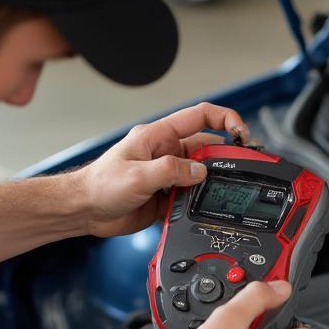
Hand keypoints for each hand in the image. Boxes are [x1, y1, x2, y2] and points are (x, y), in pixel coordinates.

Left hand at [71, 102, 251, 237]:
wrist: (86, 210)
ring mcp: (168, 175)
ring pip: (202, 176)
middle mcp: (167, 153)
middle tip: (242, 170)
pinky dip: (200, 204)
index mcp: (159, 136)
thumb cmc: (101, 185)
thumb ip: (171, 171)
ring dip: (212, 185)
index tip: (242, 133)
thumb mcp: (138, 175)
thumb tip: (200, 172)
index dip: (225, 120)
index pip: (200, 117)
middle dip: (226, 158)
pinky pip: (192, 197)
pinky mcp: (167, 196)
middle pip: (207, 149)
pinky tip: (202, 209)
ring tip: (222, 194)